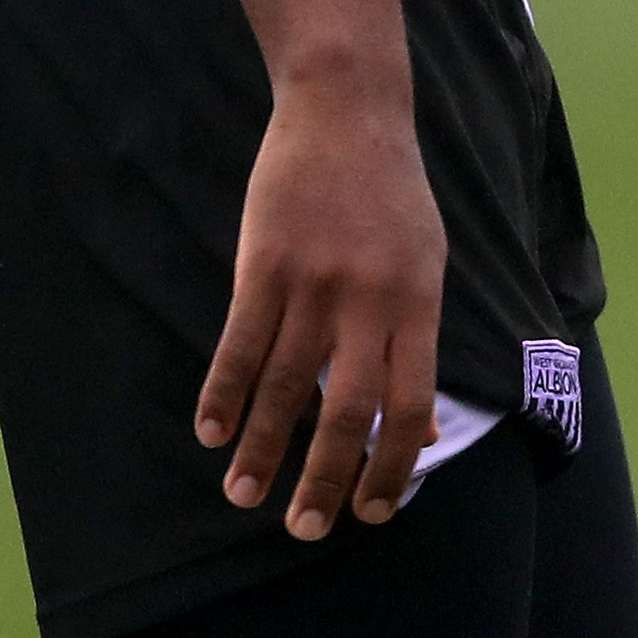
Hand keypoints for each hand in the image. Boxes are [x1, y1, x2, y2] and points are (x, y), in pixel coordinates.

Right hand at [196, 86, 447, 538]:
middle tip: (304, 529)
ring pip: (285, 386)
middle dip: (325, 480)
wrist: (349, 108)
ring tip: (244, 495)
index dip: (392, 467)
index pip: (411, 406)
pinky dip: (224, 392)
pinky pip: (241, 342)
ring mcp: (315, 281)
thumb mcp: (427, 262)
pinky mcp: (266, 262)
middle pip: (348, 411)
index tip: (373, 512)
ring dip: (262, 449)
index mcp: (418, 302)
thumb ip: (417, 340)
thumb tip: (419, 428)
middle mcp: (369, 299)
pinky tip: (211, 432)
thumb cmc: (392, 193)